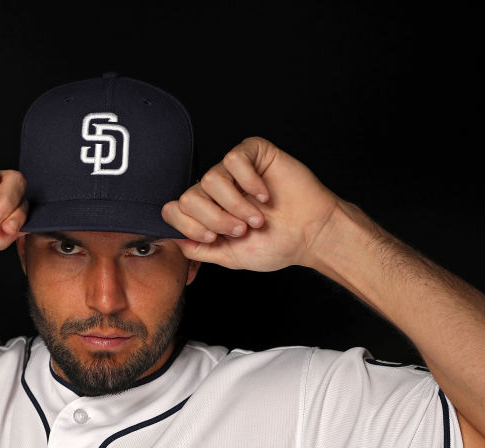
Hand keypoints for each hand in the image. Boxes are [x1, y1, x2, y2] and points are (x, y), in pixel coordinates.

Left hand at [161, 137, 339, 271]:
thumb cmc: (276, 244)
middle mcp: (216, 190)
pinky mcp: (253, 153)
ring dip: (235, 205)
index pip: (174, 210)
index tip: (214, 238)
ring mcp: (234, 170)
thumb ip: (199, 250)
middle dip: (215, 219)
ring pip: (210, 179)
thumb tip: (173, 240)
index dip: (189, 226)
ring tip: (257, 217)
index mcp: (207, 211)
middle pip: (189, 197)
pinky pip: (234, 159)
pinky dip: (249, 183)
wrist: (311, 234)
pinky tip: (265, 195)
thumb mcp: (230, 256)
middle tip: (241, 230)